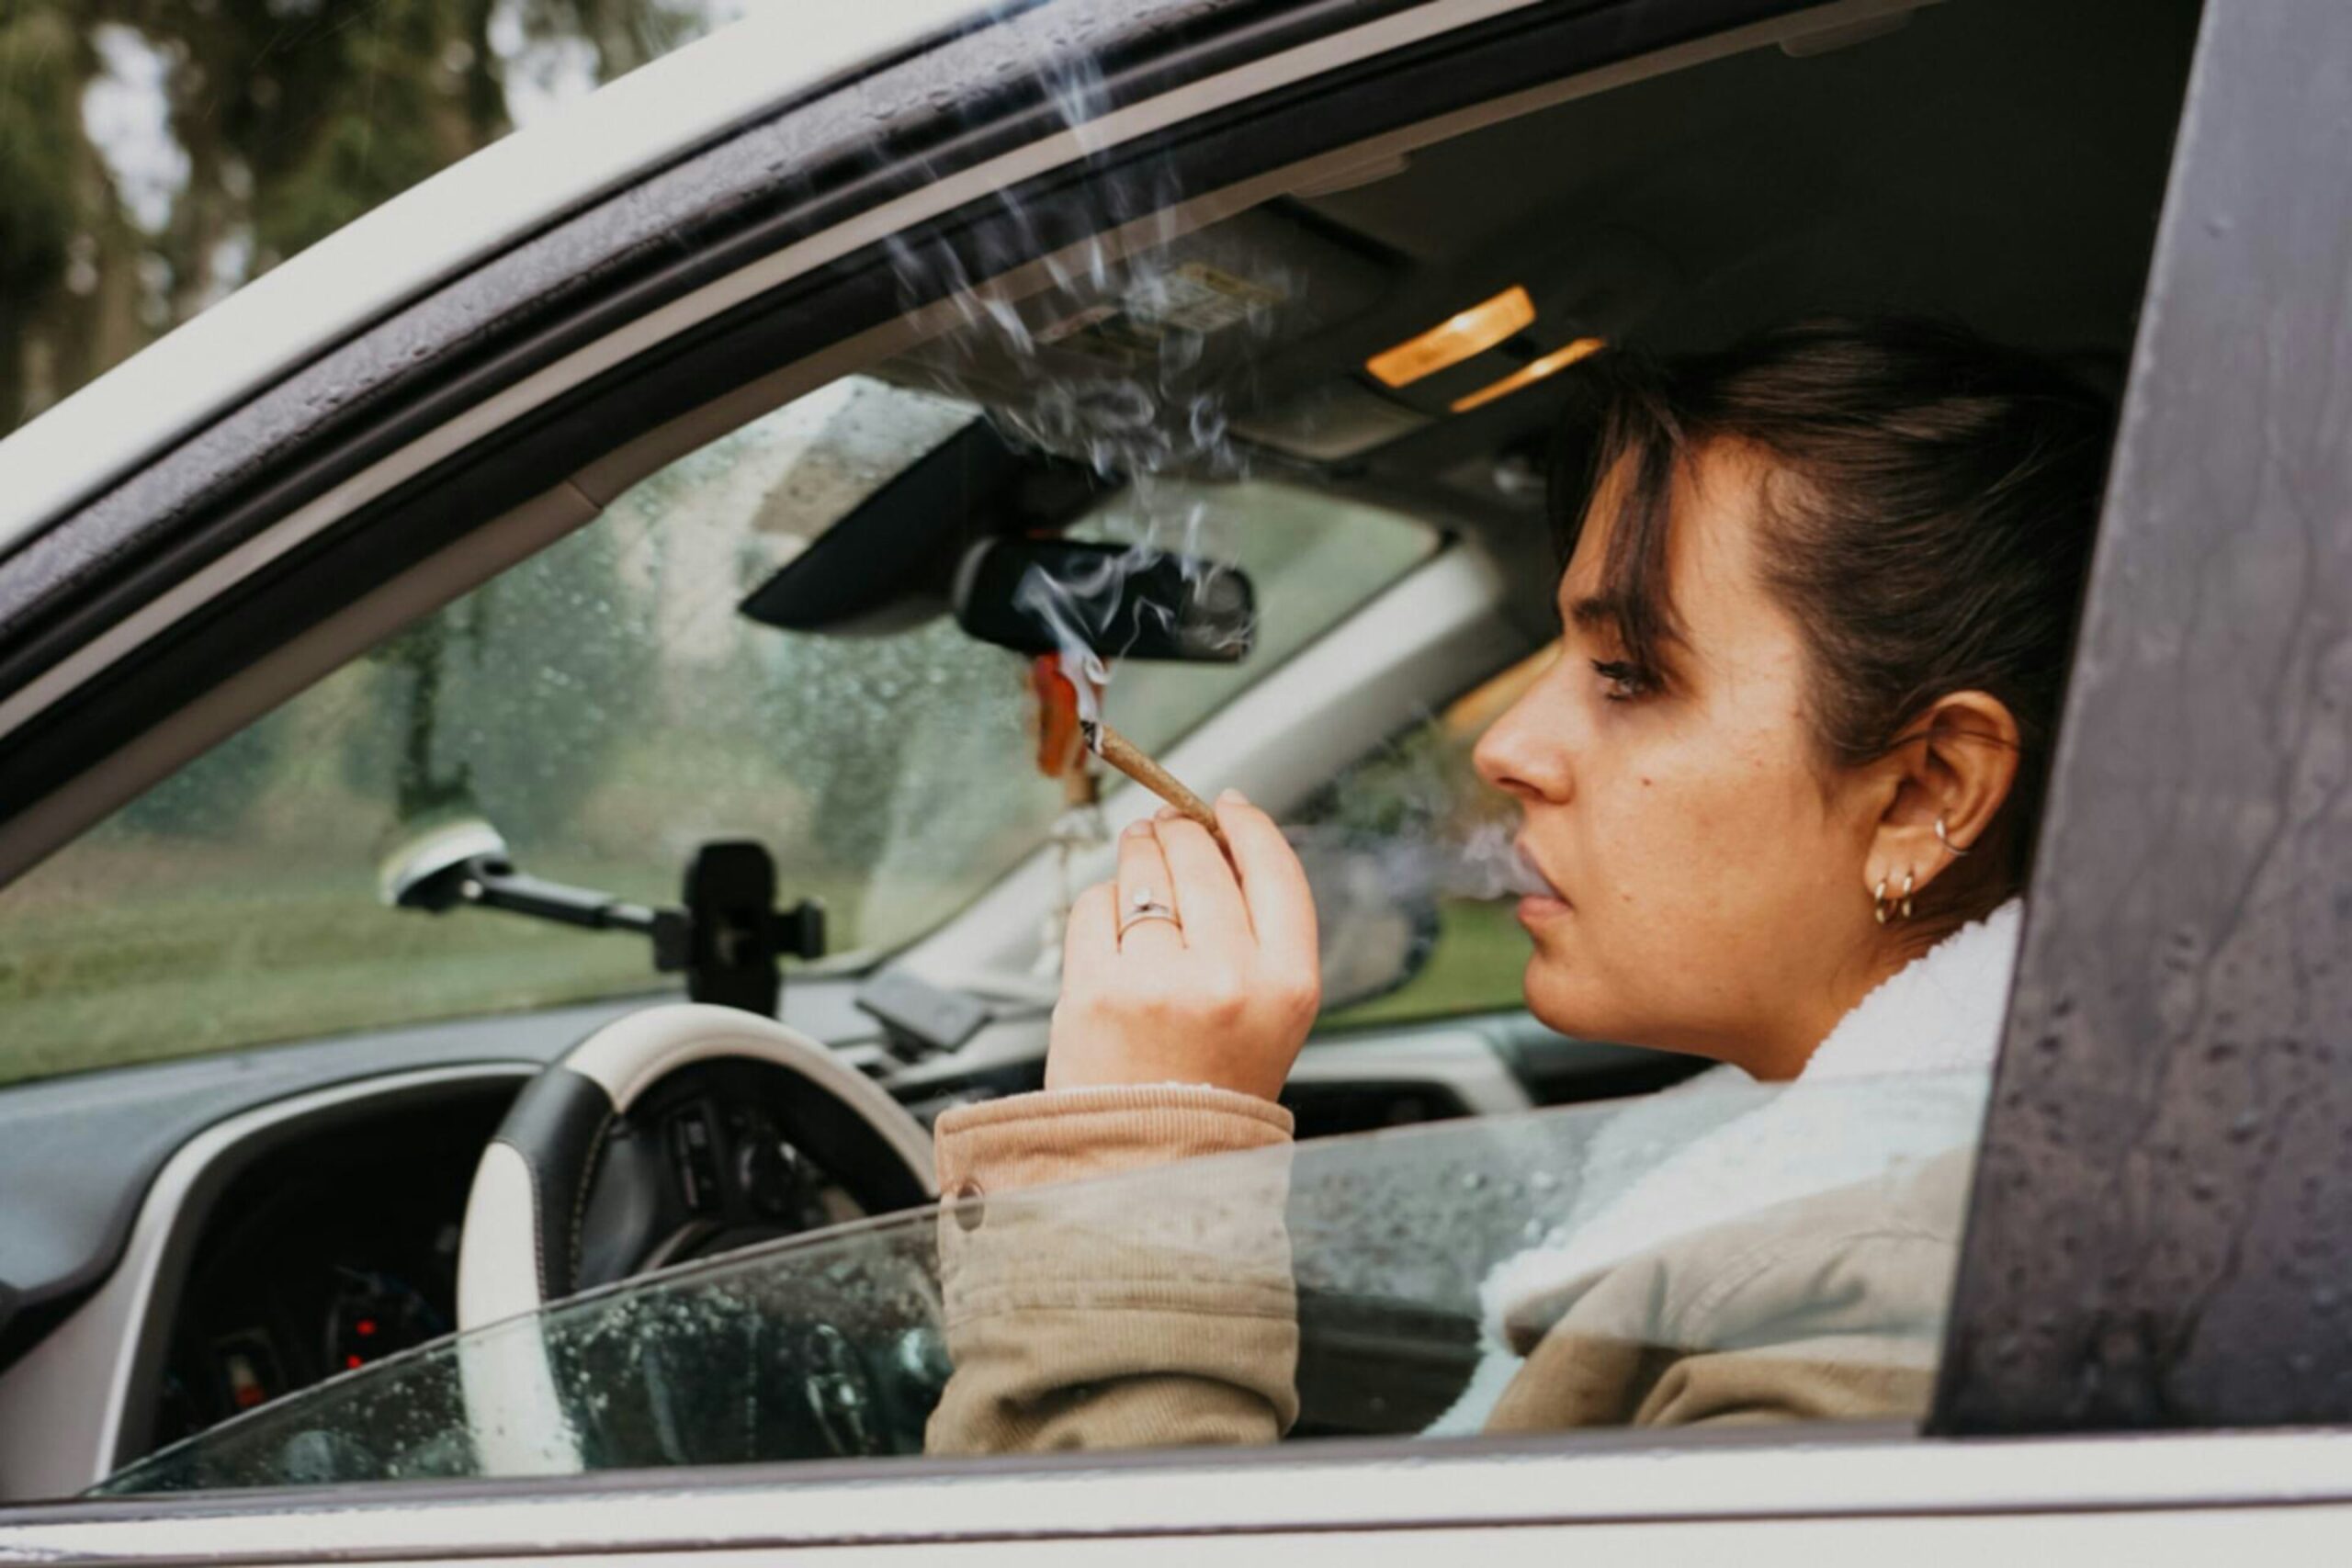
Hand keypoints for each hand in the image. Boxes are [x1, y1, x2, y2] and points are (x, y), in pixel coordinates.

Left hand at [1046, 790, 1320, 1102]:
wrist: (1151, 1160)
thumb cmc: (1211, 1084)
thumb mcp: (1272, 1014)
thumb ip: (1259, 931)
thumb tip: (1222, 834)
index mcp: (1288, 984)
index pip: (1274, 870)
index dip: (1249, 826)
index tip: (1228, 807)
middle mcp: (1230, 978)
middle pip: (1200, 858)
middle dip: (1178, 831)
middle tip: (1166, 828)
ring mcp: (1159, 982)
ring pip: (1143, 871)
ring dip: (1137, 855)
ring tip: (1138, 862)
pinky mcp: (1098, 989)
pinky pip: (1095, 906)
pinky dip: (1099, 905)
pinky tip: (1112, 928)